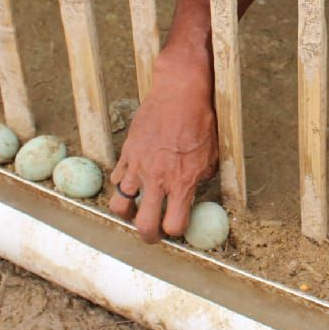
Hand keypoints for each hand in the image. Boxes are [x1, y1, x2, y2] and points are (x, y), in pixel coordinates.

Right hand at [110, 50, 218, 242]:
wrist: (179, 94)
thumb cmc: (200, 121)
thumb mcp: (212, 154)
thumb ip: (202, 177)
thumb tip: (195, 190)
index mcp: (182, 182)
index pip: (174, 225)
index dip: (176, 231)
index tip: (178, 227)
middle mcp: (158, 180)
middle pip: (144, 225)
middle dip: (148, 236)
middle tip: (152, 234)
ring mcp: (138, 168)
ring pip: (121, 206)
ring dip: (128, 213)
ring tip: (136, 209)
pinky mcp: (127, 154)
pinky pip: (117, 179)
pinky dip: (122, 185)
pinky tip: (132, 181)